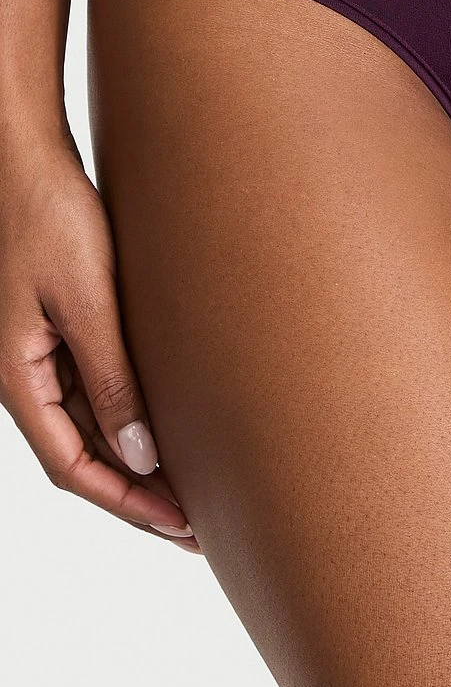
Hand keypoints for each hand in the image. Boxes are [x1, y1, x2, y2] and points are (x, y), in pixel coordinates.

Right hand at [0, 132, 201, 551]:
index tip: (180, 528)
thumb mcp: (87, 300)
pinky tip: (165, 421)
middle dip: (137, 493)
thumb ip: (112, 377)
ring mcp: (39, 351)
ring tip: (191, 484)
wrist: (25, 158)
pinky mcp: (58, 325)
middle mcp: (24, 374)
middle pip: (82, 454)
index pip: (73, 468)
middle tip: (195, 524)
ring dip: (136, 458)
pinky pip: (92, 387)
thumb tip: (142, 453)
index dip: (128, 503)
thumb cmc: (49, 217)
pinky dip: (128, 415)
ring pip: (89, 424)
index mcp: (19, 378)